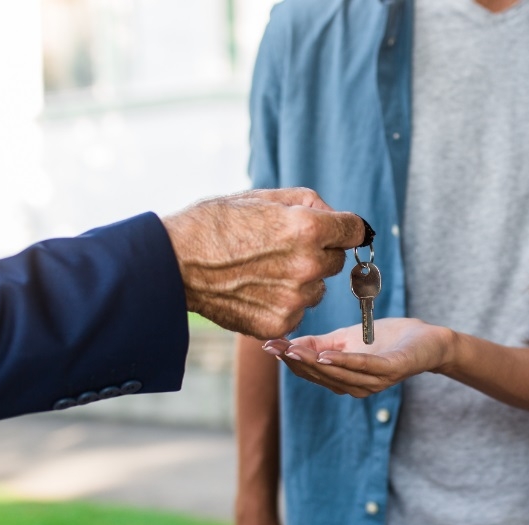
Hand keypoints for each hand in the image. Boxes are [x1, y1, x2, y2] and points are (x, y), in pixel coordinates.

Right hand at [162, 188, 366, 338]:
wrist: (173, 263)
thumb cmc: (214, 223)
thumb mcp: (262, 197)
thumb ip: (308, 202)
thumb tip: (336, 215)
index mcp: (308, 229)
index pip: (355, 230)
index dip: (347, 229)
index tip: (341, 232)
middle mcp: (307, 266)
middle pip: (336, 262)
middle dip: (319, 254)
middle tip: (284, 249)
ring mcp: (294, 299)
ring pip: (317, 289)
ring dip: (301, 281)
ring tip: (263, 271)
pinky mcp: (280, 323)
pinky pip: (297, 311)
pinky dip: (283, 303)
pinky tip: (255, 291)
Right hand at [262, 318, 453, 396]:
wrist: (428, 340)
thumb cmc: (389, 340)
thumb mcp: (347, 338)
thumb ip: (320, 343)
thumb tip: (289, 343)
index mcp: (344, 380)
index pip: (311, 372)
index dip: (289, 360)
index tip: (267, 345)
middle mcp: (357, 387)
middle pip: (320, 375)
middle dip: (295, 361)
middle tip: (274, 347)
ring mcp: (374, 382)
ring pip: (338, 374)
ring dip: (314, 363)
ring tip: (293, 351)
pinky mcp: (391, 370)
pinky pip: (364, 368)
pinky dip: (344, 362)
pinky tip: (327, 354)